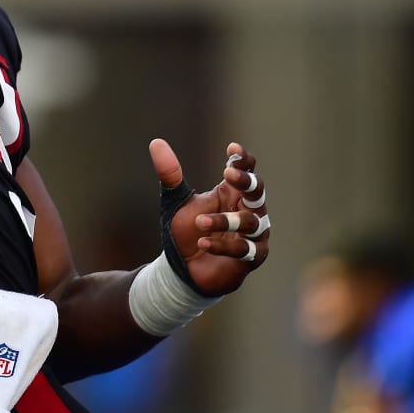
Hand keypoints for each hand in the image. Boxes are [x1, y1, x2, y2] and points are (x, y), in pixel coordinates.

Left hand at [149, 138, 269, 296]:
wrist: (183, 270)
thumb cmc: (185, 233)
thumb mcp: (175, 201)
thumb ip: (170, 174)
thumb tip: (156, 142)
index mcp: (232, 194)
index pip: (246, 172)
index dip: (243, 160)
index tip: (232, 149)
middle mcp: (248, 211)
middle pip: (258, 191)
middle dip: (246, 181)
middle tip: (228, 174)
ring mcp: (254, 235)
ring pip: (249, 221)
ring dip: (225, 221)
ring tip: (199, 222)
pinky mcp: (252, 257)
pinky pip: (244, 249)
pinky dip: (222, 246)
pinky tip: (201, 243)